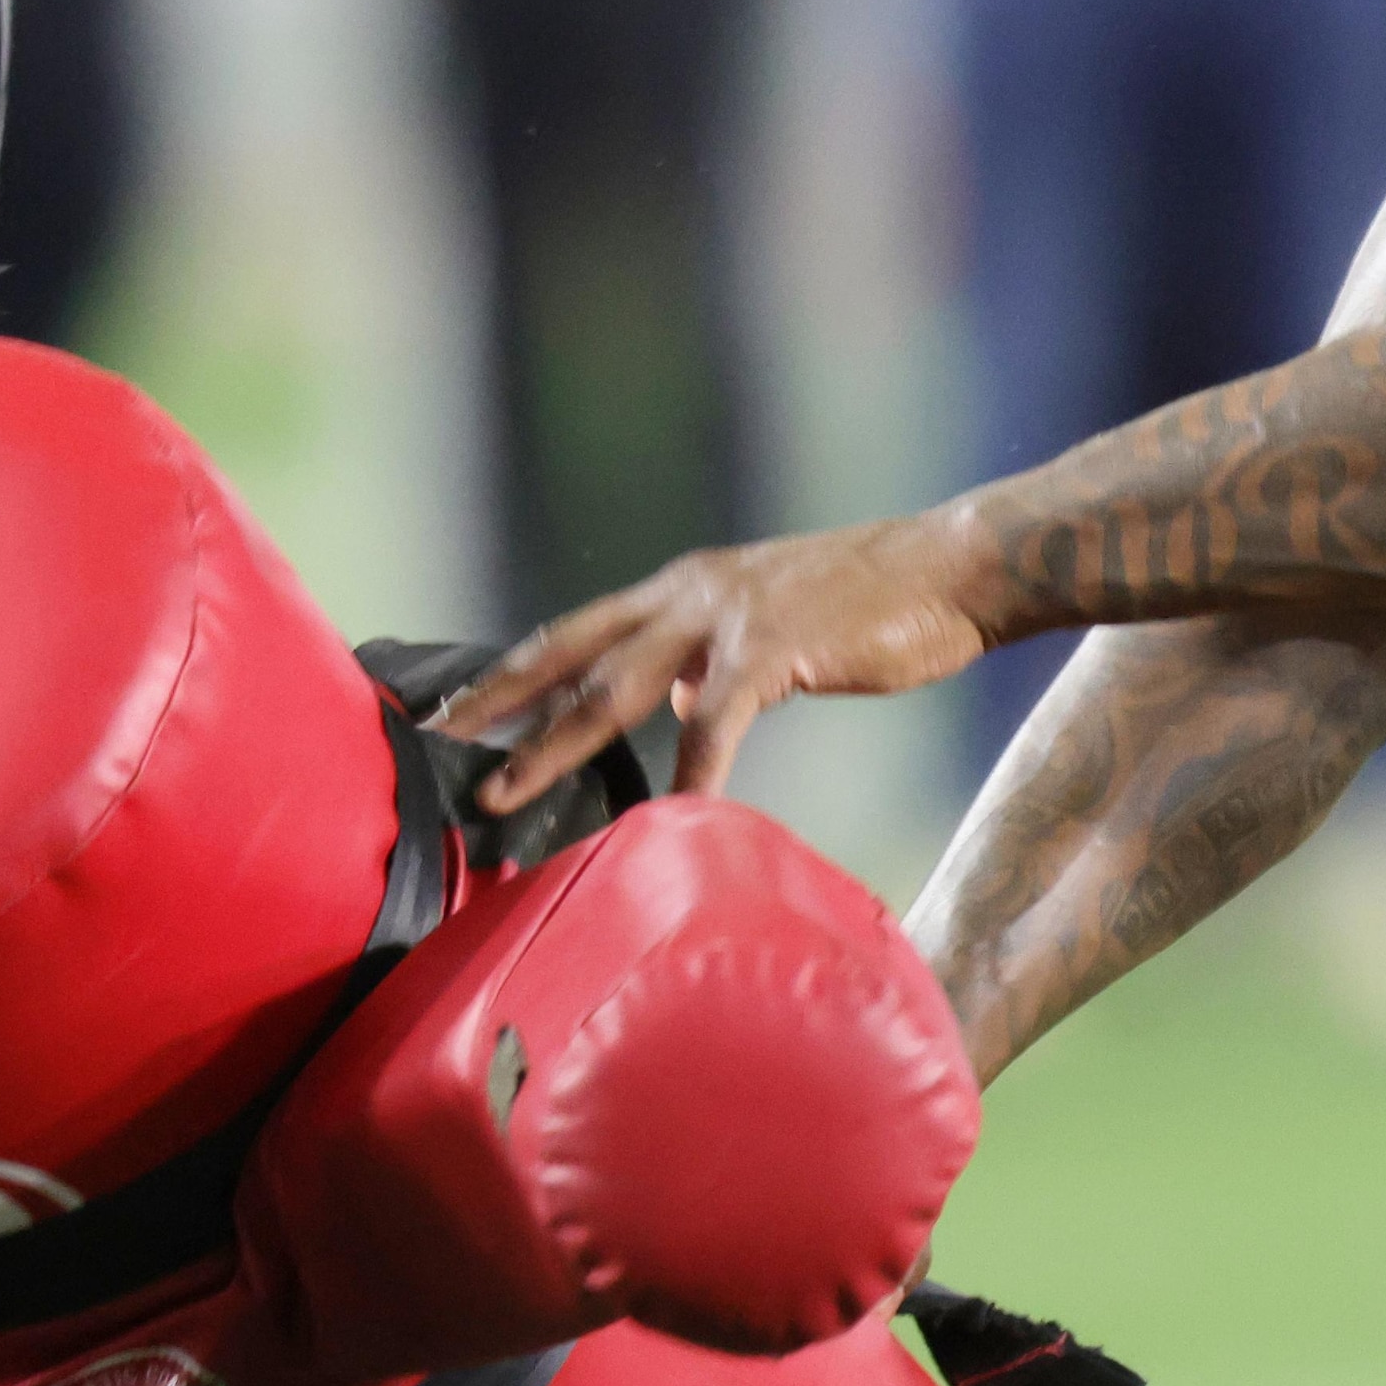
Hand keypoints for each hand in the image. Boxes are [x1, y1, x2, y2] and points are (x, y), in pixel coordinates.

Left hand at [429, 513, 997, 804]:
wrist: (954, 569)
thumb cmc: (875, 606)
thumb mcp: (772, 630)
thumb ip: (716, 664)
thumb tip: (685, 706)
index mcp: (680, 590)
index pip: (570, 635)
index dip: (505, 676)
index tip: (448, 715)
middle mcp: (686, 593)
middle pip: (566, 655)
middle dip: (494, 705)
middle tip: (430, 747)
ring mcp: (725, 617)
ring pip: (616, 688)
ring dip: (554, 746)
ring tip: (504, 794)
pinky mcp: (774, 648)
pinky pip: (716, 723)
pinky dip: (690, 773)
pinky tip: (672, 816)